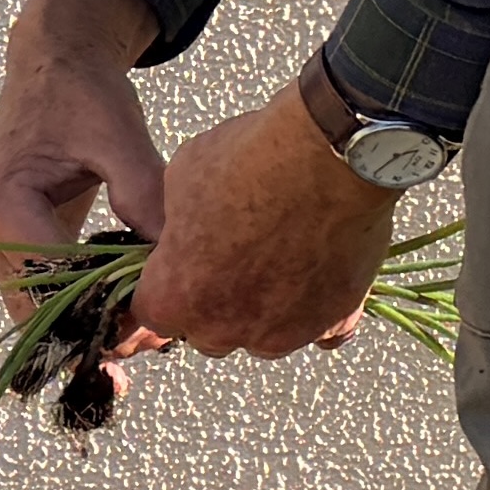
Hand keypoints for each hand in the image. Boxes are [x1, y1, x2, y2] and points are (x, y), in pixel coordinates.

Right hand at [0, 0, 166, 323]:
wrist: (54, 65)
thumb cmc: (81, 94)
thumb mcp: (118, 134)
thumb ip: (143, 191)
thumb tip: (175, 256)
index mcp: (5, 206)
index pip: (48, 284)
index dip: (98, 312)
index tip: (152, 323)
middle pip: (36, 315)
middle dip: (93, 335)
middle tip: (155, 345)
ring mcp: (3, 247)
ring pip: (39, 317)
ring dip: (88, 332)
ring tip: (147, 342)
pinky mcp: (23, 249)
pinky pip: (48, 297)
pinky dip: (84, 313)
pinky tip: (128, 322)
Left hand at [124, 76, 398, 359]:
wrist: (335, 152)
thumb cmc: (251, 159)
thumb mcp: (182, 179)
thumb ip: (176, 225)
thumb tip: (185, 232)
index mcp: (175, 297)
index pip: (154, 311)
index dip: (168, 283)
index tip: (183, 263)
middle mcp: (224, 328)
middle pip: (207, 331)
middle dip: (213, 302)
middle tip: (233, 256)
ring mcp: (282, 332)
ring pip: (262, 337)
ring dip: (263, 311)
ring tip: (280, 260)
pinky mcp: (335, 322)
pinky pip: (322, 333)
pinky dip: (318, 312)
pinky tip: (318, 279)